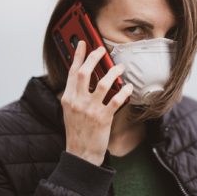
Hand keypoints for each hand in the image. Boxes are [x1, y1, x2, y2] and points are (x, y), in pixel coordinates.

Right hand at [60, 40, 132, 165]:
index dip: (78, 55)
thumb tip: (86, 77)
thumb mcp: (70, 110)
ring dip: (113, 72)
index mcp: (68, 98)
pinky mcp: (102, 118)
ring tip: (120, 67)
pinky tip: (128, 87)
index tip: (83, 43)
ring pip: (103, 83)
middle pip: (85, 72)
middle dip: (95, 58)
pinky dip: (123, 91)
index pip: (72, 71)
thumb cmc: (77, 130)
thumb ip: (76, 94)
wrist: (80, 154)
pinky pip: (115, 100)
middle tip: (103, 50)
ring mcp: (90, 109)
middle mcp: (77, 101)